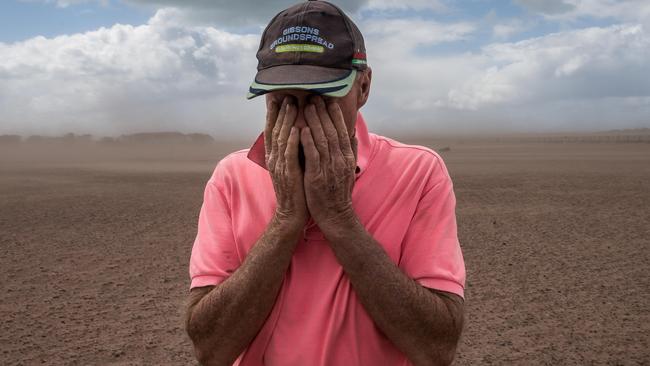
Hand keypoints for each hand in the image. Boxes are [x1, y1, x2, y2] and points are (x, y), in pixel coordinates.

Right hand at [265, 96, 308, 229]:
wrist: (292, 214)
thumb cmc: (296, 190)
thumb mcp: (292, 168)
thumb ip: (293, 152)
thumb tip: (298, 135)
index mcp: (275, 157)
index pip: (273, 131)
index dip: (274, 115)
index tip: (277, 99)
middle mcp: (275, 159)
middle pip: (275, 130)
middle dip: (280, 112)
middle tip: (285, 94)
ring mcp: (281, 166)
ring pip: (282, 138)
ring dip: (286, 120)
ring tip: (291, 105)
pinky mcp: (289, 173)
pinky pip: (290, 154)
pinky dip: (292, 140)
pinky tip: (296, 128)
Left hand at [300, 96, 357, 229]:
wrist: (336, 216)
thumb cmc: (339, 193)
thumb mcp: (348, 170)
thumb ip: (351, 151)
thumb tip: (353, 133)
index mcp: (347, 157)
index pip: (342, 131)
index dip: (335, 115)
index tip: (329, 100)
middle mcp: (340, 160)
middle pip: (332, 131)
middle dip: (323, 112)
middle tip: (315, 96)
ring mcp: (329, 168)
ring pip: (322, 139)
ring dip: (314, 121)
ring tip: (307, 106)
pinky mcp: (317, 176)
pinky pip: (312, 155)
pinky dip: (307, 141)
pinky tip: (302, 129)